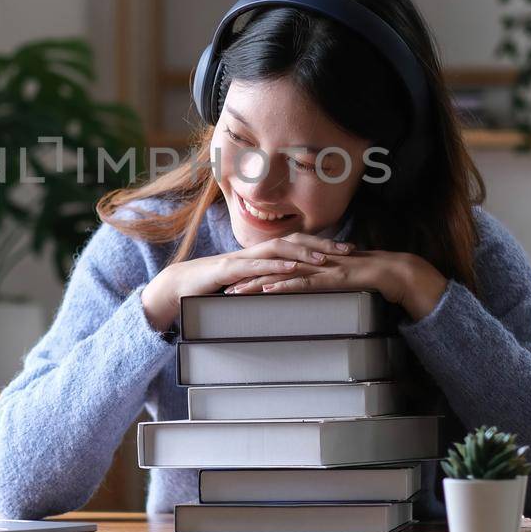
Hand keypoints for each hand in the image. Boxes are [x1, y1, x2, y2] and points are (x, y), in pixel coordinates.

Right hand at [140, 233, 354, 330]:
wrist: (181, 286)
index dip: (323, 246)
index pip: (298, 244)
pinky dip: (277, 265)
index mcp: (262, 255)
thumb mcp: (248, 285)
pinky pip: (258, 265)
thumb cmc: (214, 287)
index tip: (347, 251)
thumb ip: (267, 284)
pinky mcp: (230, 269)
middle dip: (323, 245)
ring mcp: (243, 258)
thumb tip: (292, 291)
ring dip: (304, 252)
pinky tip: (294, 268)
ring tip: (326, 258)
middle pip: (295, 240)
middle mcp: (256, 251)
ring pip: (279, 249)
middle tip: (349, 250)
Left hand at [224, 249, 448, 322]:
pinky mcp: (332, 278)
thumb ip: (324, 283)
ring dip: (258, 284)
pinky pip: (305, 283)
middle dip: (247, 278)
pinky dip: (285, 287)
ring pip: (283, 275)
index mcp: (313, 263)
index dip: (255, 274)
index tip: (235, 282)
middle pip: (272, 269)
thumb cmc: (370, 279)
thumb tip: (311, 292)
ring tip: (236, 292)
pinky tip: (268, 291)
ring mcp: (321, 269)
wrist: (396, 272)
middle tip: (224, 287)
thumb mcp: (340, 281)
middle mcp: (313, 262)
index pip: (278, 267)